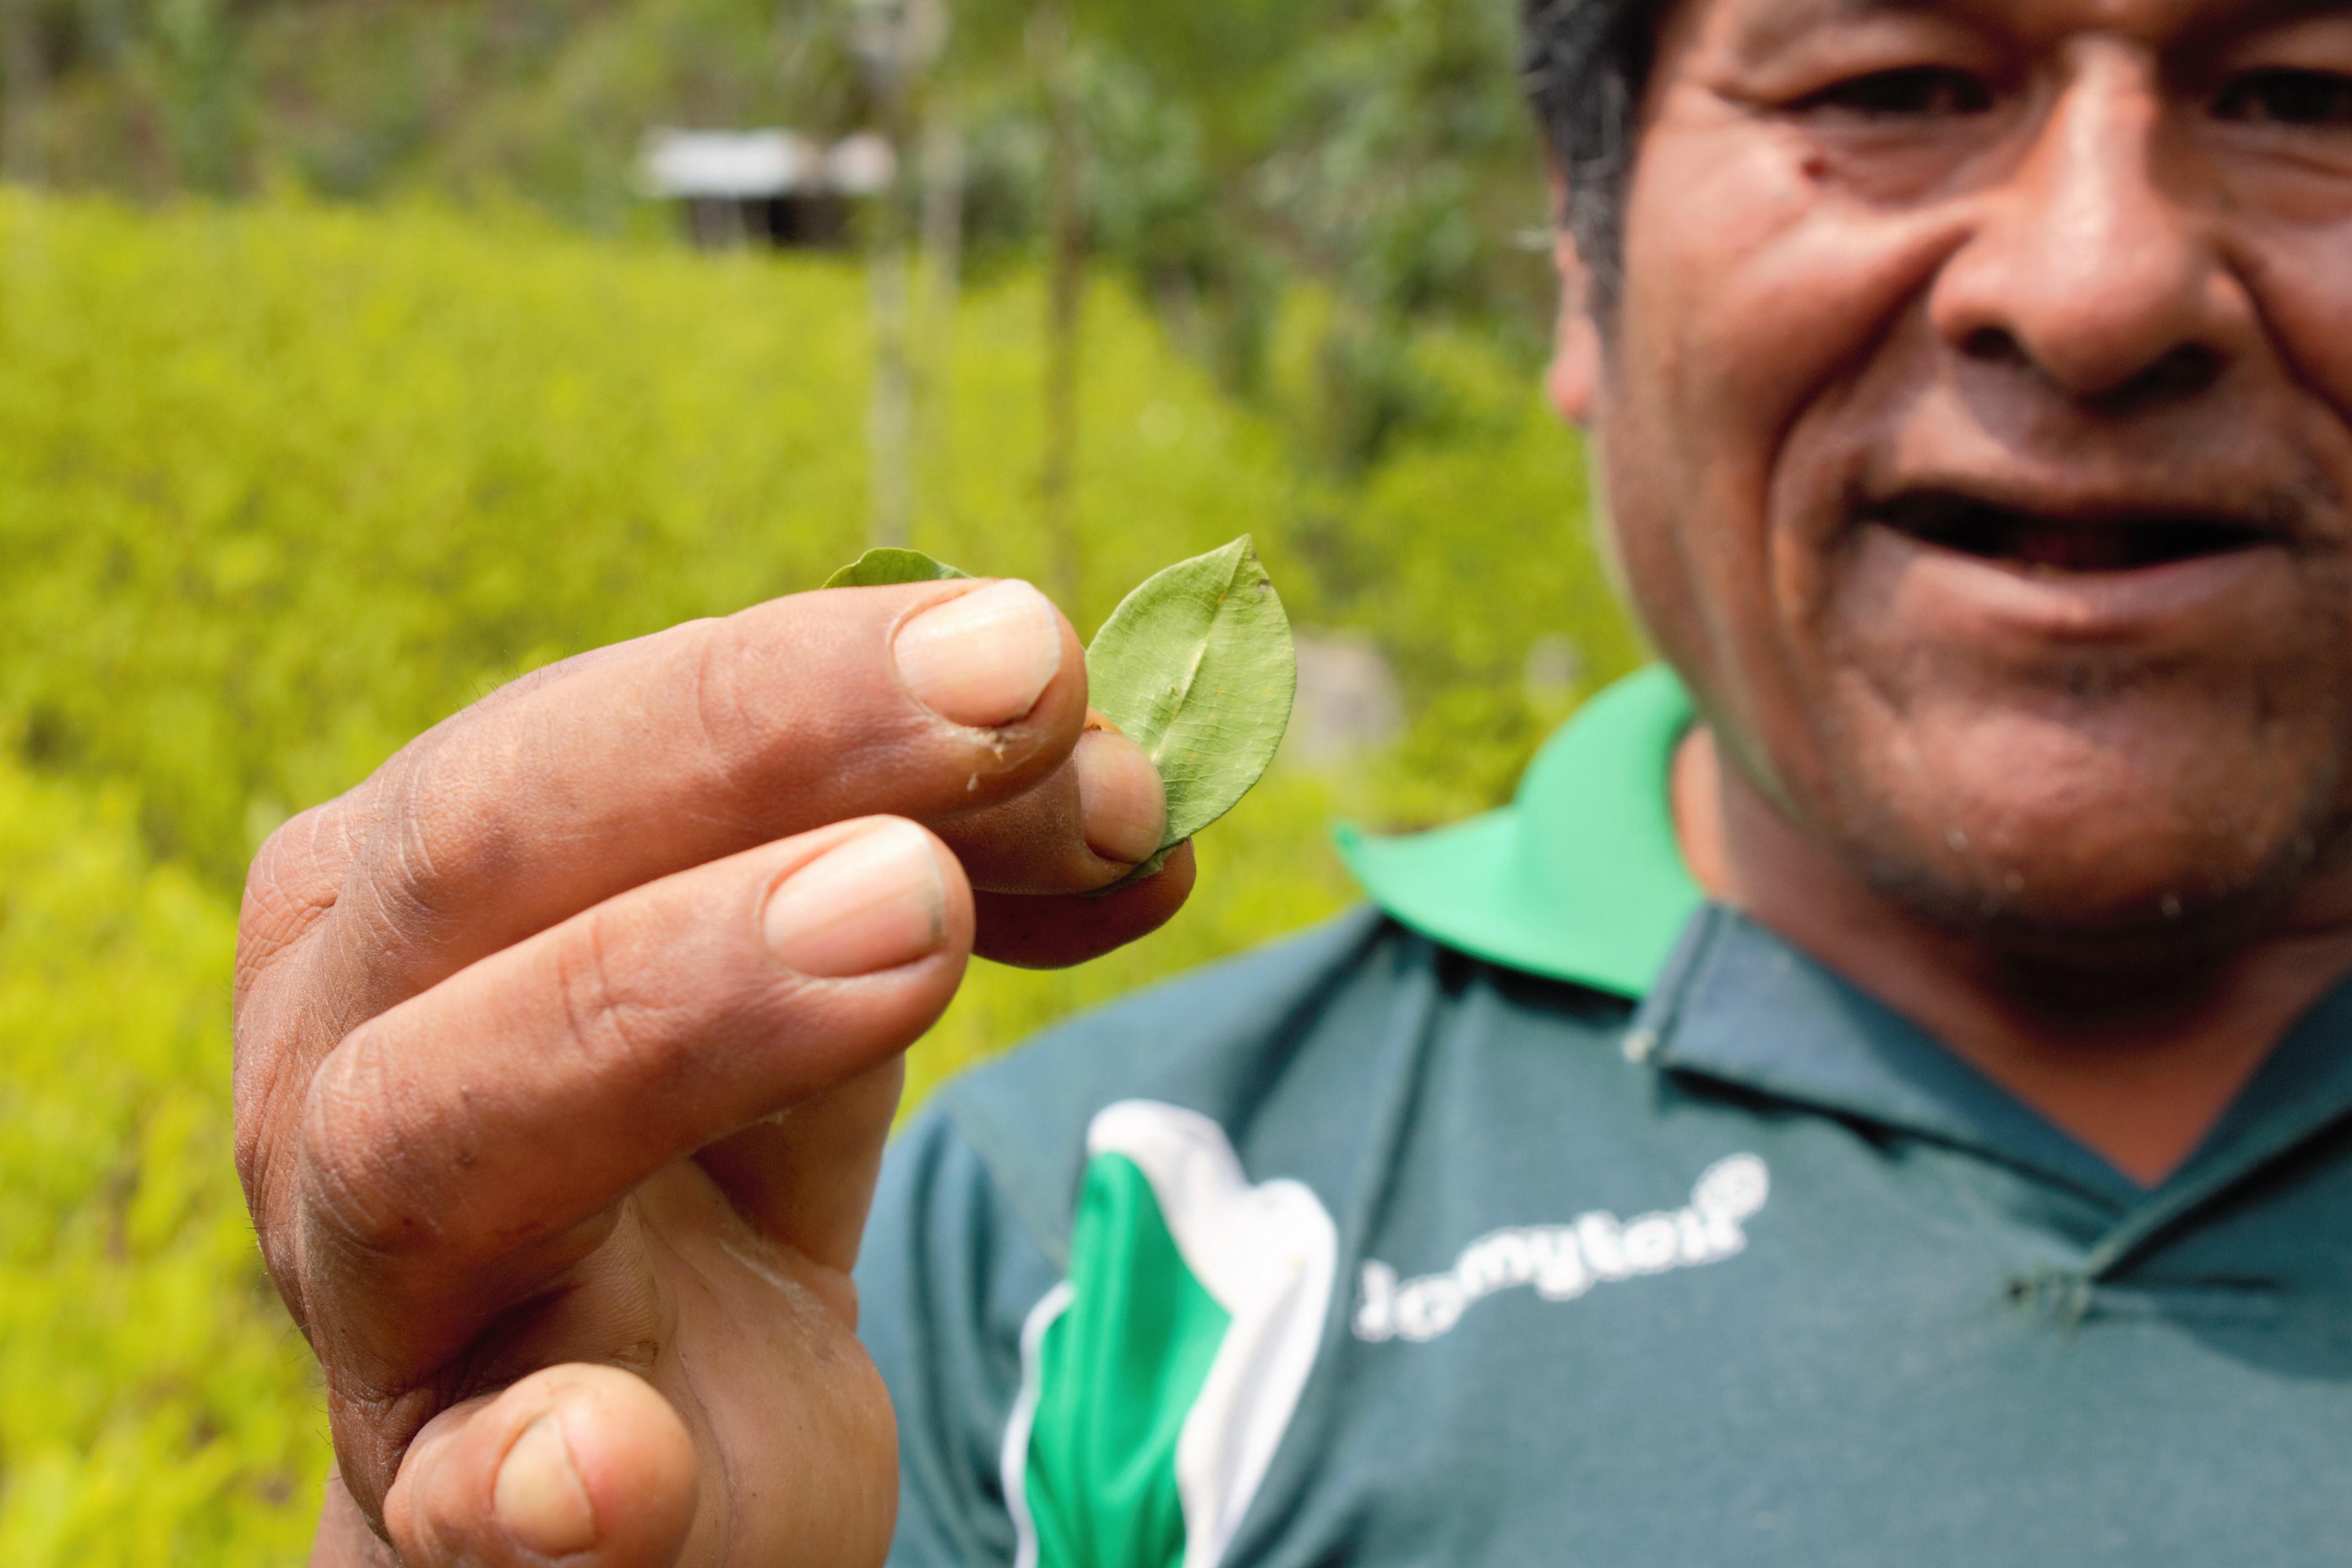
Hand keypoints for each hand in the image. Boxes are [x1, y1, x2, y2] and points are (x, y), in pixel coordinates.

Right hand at [232, 579, 1189, 1565]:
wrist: (635, 1430)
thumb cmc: (709, 1140)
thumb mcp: (821, 958)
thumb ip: (949, 848)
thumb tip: (1128, 779)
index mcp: (415, 879)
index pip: (587, 723)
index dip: (814, 675)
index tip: (1040, 653)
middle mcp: (349, 1045)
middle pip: (482, 857)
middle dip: (753, 754)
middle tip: (1010, 718)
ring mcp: (383, 1282)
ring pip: (438, 1128)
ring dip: (674, 1013)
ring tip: (913, 928)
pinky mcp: (459, 1489)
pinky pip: (465, 1485)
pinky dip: (532, 1472)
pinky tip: (608, 1462)